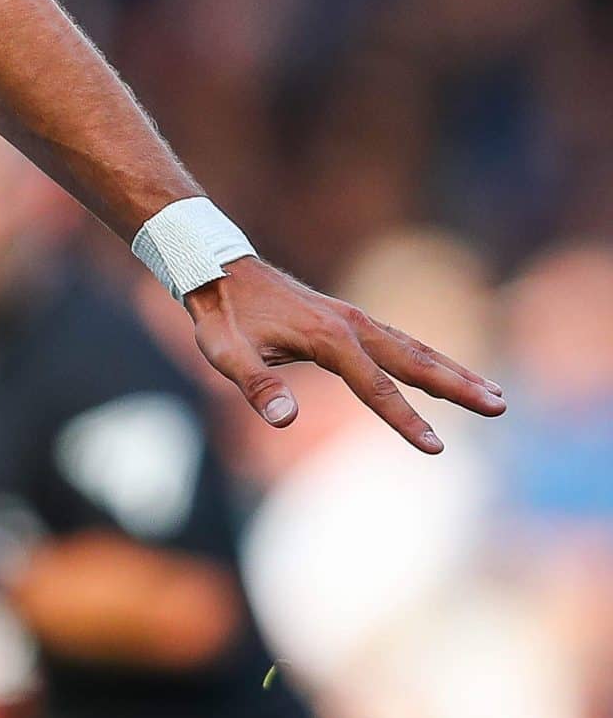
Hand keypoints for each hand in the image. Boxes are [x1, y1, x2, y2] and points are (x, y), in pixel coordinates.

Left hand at [183, 258, 506, 451]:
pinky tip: (443, 373)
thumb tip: (283, 420)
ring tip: (494, 394)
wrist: (217, 269)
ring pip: (414, 348)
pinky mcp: (348, 318)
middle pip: (414, 360)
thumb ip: (256, 386)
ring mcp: (353, 318)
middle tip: (500, 407)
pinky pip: (398, 341)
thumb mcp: (225, 353)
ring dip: (453, 370)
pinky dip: (427, 358)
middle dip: (458, 386)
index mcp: (328, 338)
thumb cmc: (221, 316)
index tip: (436, 448)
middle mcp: (351, 324)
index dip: (405, 420)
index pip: (375, 387)